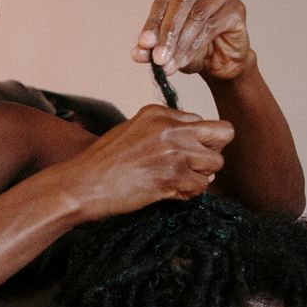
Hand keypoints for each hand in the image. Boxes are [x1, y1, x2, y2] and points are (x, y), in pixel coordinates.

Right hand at [70, 103, 233, 217]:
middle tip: (195, 167)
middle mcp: (170, 128)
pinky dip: (190, 193)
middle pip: (223, 134)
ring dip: (201, 176)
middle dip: (212, 152)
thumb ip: (162, 131)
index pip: (202, 121)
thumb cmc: (102, 164)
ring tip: (179, 182)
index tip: (183, 154)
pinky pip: (201, 186)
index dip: (198, 141)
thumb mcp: (132, 131)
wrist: (84, 185)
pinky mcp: (173, 176)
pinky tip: (171, 193)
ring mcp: (174, 151)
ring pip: (215, 164)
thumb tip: (191, 143)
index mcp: (159, 113)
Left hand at [132, 0, 252, 80]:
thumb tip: (136, 53)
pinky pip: (211, 26)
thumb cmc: (194, 44)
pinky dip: (195, 46)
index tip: (144, 44)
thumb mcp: (167, 45)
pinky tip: (184, 61)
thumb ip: (151, 46)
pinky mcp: (237, 9)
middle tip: (158, 58)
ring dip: (180, 44)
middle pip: (181, 1)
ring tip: (169, 64)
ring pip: (196, 16)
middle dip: (167, 33)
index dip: (153, 23)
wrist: (222, 60)